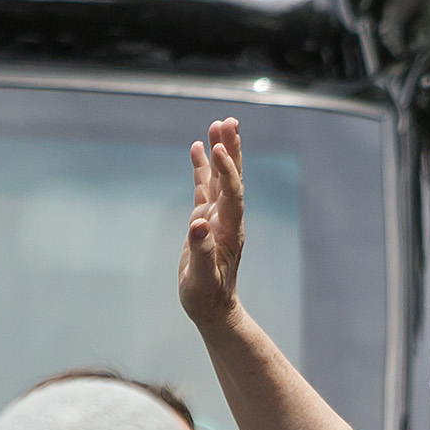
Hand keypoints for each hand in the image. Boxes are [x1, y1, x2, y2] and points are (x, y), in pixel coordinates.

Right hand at [177, 116, 248, 333]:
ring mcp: (217, 217)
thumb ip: (201, 252)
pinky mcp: (206, 220)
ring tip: (217, 124)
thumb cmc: (206, 296)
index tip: (219, 148)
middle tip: (229, 121)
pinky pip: (205, 187)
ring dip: (220, 152)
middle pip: (232, 178)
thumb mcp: (202, 279)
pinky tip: (198, 148)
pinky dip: (202, 167)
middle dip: (231, 150)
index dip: (227, 171)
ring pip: (220, 178)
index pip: (232, 194)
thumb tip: (199, 224)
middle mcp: (227, 219)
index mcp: (229, 231)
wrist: (213, 307)